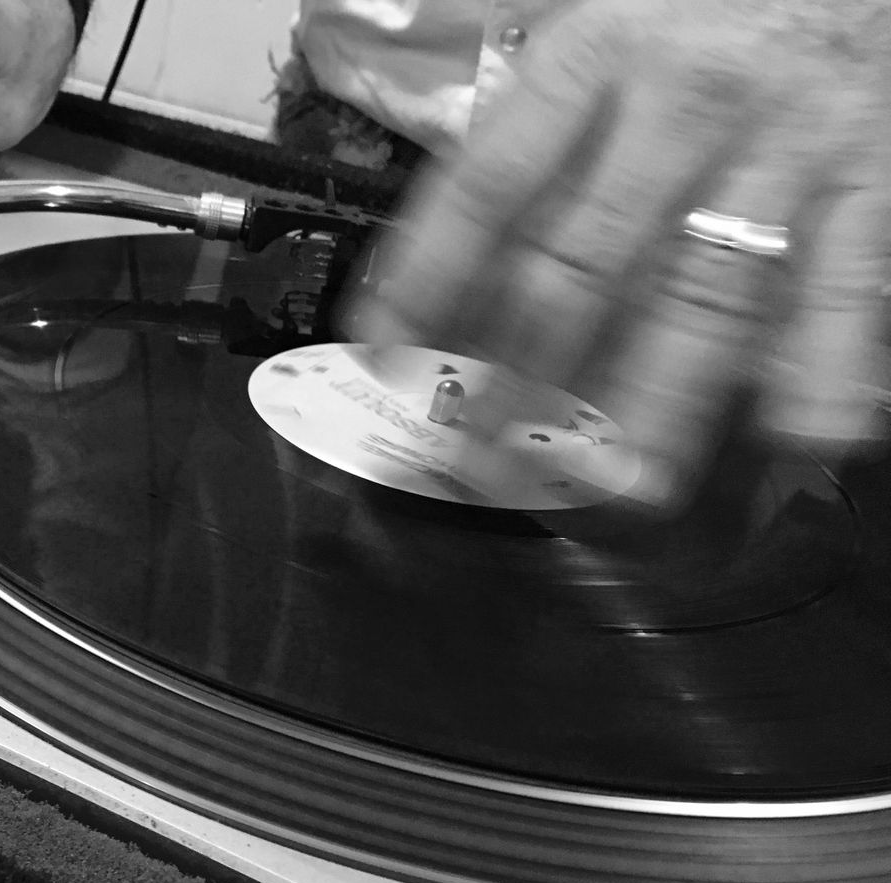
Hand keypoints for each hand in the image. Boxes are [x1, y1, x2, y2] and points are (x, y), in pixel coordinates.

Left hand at [348, 0, 890, 508]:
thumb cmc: (698, 22)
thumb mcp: (594, 42)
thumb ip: (526, 143)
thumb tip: (429, 275)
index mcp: (592, 58)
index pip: (486, 189)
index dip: (427, 283)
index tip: (387, 363)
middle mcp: (682, 99)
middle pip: (582, 266)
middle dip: (524, 378)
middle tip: (485, 461)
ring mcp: (780, 145)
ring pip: (702, 299)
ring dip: (654, 406)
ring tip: (616, 489)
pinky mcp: (869, 181)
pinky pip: (844, 288)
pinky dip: (824, 370)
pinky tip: (792, 438)